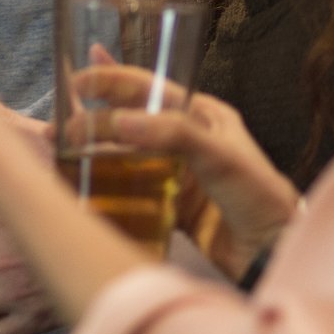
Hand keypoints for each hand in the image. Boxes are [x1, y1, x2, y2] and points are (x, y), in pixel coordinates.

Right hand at [72, 65, 299, 278]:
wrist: (274, 255)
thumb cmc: (259, 197)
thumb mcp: (222, 157)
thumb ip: (174, 135)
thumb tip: (120, 122)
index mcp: (202, 114)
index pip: (150, 86)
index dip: (112, 79)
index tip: (78, 81)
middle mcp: (186, 138)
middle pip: (130, 118)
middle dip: (93, 116)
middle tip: (59, 125)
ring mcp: (176, 172)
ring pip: (125, 152)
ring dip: (93, 148)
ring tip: (60, 148)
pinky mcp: (170, 203)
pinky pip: (131, 187)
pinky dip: (106, 183)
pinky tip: (82, 183)